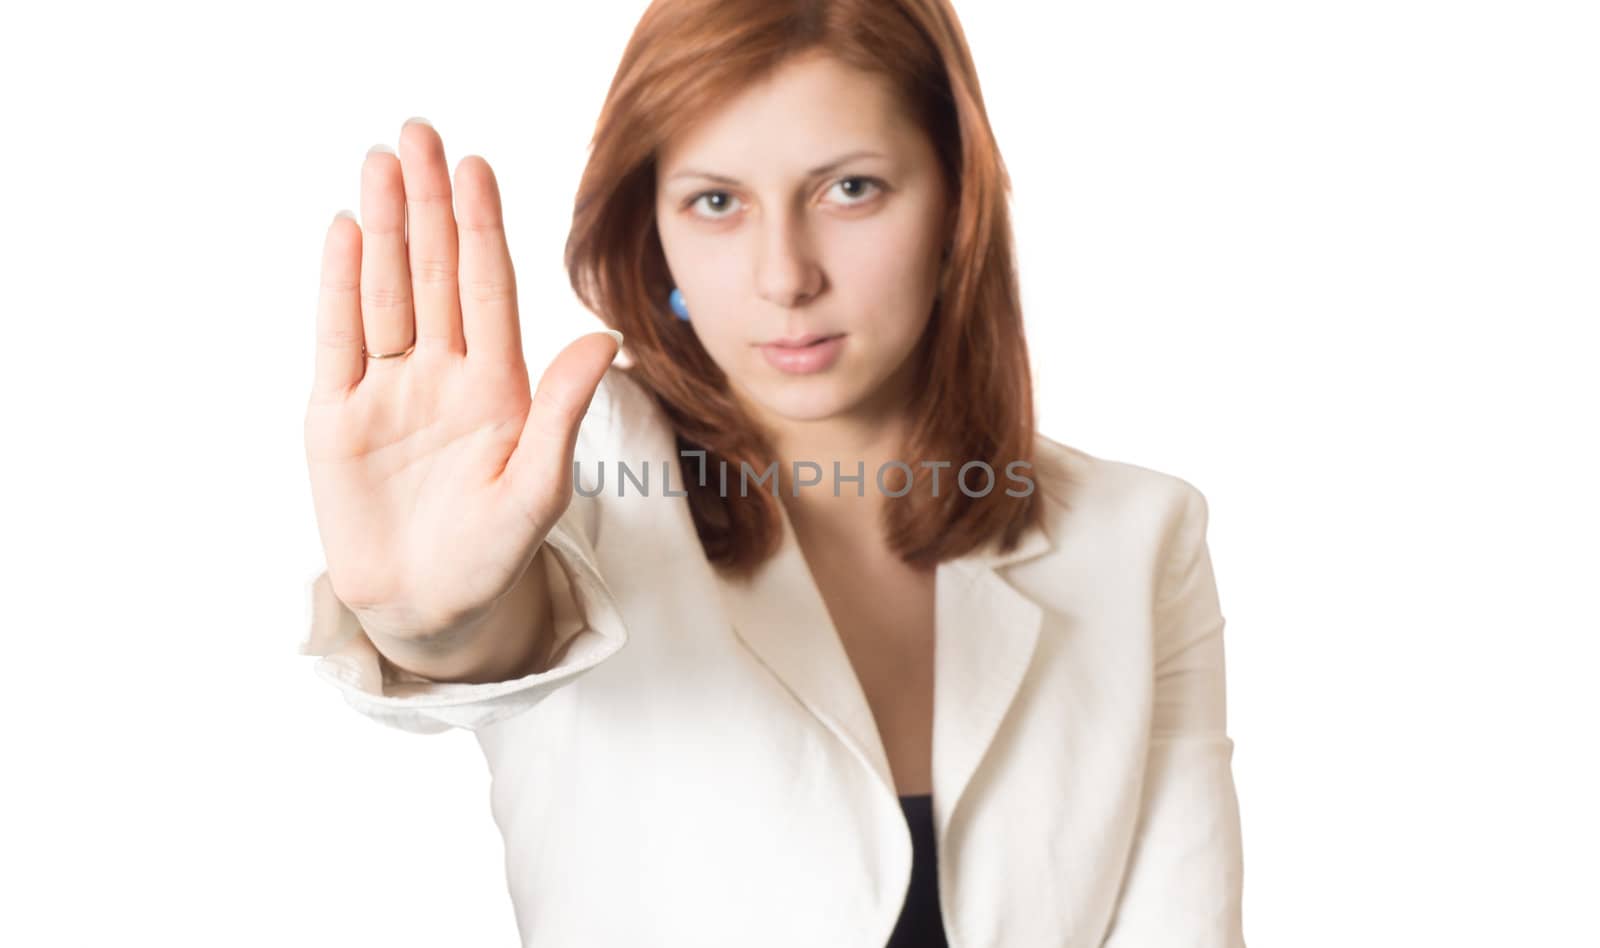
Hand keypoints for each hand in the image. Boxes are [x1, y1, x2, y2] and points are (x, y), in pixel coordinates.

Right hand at [304, 118, 617, 644]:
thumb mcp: (539, 487)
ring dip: (385, 229)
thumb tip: (605, 338)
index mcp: (497, 385)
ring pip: (387, 293)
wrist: (432, 609)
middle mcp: (442, 373)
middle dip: (429, 204)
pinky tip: (347, 234)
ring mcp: (388, 390)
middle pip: (434, 273)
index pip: (488, 290)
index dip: (482, 228)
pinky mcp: (338, 416)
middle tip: (420, 133)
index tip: (476, 167)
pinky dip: (340, 288)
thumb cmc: (495, 555)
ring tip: (381, 163)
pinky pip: (338, 339)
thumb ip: (564, 412)